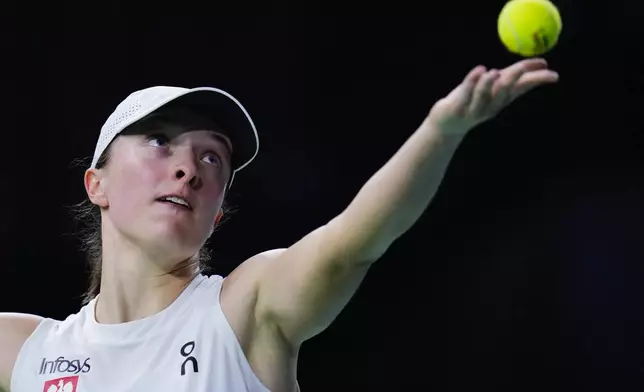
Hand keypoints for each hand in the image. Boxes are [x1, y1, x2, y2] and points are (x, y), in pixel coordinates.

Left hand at [427, 58, 558, 134]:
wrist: (447, 125)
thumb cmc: (472, 101)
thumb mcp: (494, 90)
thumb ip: (512, 76)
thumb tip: (540, 65)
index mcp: (501, 100)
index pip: (522, 88)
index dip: (536, 80)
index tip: (554, 75)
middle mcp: (490, 106)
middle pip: (504, 91)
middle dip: (513, 79)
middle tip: (521, 67)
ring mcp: (474, 109)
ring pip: (483, 95)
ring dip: (489, 83)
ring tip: (494, 71)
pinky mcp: (457, 109)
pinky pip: (465, 93)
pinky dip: (472, 81)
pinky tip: (479, 69)